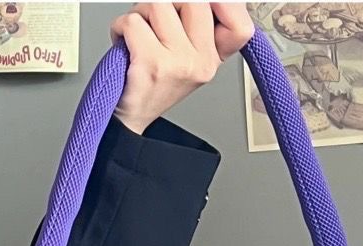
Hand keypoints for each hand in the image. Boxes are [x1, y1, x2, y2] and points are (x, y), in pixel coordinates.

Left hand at [110, 3, 253, 133]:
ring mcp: (179, 64)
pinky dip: (121, 27)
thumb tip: (204, 1)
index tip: (206, 6)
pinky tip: (125, 43)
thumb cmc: (152, 85)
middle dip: (167, 4)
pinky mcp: (153, 63)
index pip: (240, 26)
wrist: (130, 117)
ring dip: (140, 13)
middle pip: (194, 0)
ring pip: (159, 4)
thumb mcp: (185, 57)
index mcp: (212, 59)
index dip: (226, 6)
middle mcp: (201, 63)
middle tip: (156, 23)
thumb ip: (199, 25)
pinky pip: (134, 22)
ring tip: (140, 35)